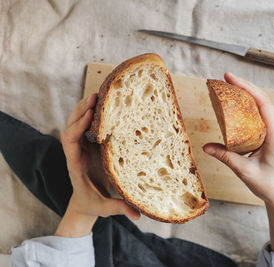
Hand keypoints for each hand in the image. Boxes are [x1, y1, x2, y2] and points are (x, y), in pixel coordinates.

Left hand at [56, 93, 139, 236]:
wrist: (83, 203)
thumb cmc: (92, 204)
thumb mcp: (104, 209)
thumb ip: (119, 209)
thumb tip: (138, 215)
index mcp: (75, 165)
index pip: (70, 142)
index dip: (78, 127)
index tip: (89, 115)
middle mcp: (76, 152)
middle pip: (71, 126)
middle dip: (81, 110)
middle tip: (95, 96)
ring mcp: (82, 147)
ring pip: (78, 123)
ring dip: (85, 108)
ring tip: (99, 94)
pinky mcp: (90, 146)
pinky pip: (88, 126)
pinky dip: (93, 114)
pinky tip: (104, 105)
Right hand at [203, 72, 273, 205]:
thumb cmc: (267, 184)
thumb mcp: (244, 171)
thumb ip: (226, 157)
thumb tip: (206, 147)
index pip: (262, 103)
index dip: (246, 88)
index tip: (231, 78)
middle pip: (261, 99)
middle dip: (244, 86)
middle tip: (225, 78)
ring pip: (261, 105)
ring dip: (246, 93)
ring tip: (228, 86)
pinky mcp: (269, 134)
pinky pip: (259, 114)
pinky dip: (247, 105)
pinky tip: (235, 103)